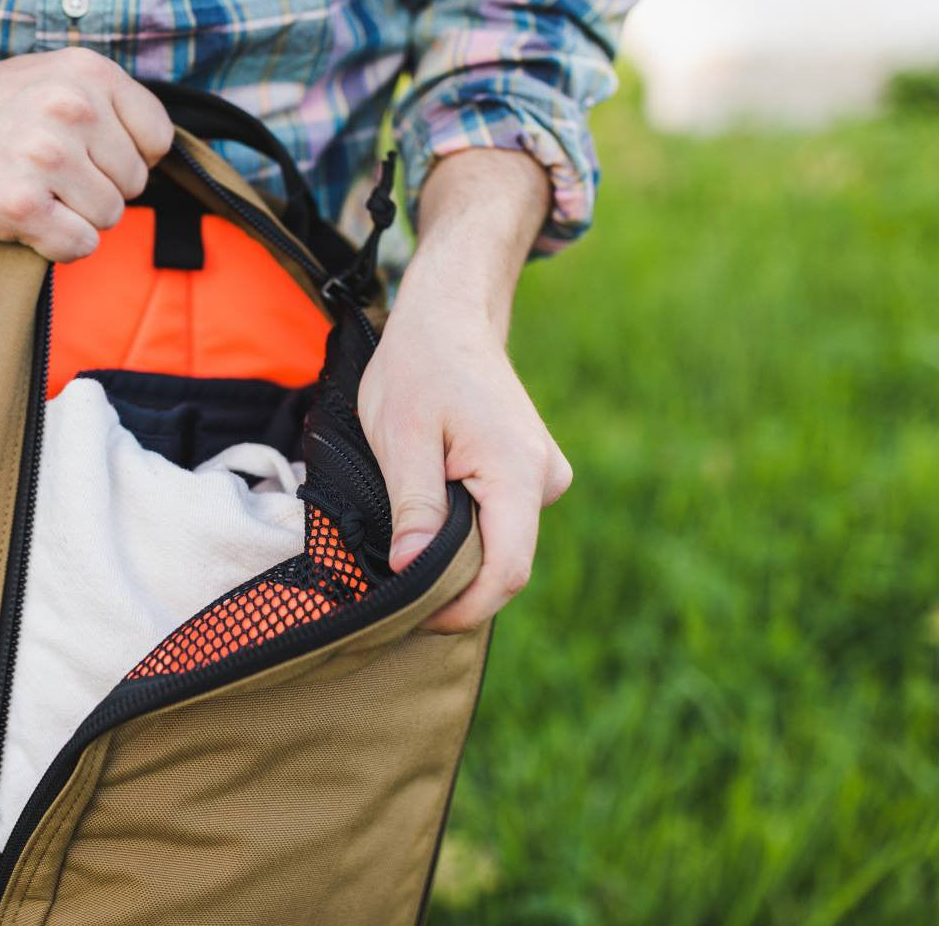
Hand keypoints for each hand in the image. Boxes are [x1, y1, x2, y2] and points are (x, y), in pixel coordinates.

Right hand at [0, 0, 173, 261]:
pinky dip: (57, 246)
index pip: (158, 139)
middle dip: (98, 189)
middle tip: (48, 175)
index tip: (90, 156)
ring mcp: (45, 156)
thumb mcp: (55, 78)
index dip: (128, 158)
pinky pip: (79, 246)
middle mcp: (71, 108)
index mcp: (87, 73)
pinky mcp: (21, 204)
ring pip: (108, 218)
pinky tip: (26, 221)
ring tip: (33, 191)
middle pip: (134, 184)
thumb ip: (111, 105)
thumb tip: (167, 158)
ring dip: (75, 217)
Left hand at [358, 149, 572, 632]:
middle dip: (453, 587)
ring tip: (405, 538)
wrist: (450, 318)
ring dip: (456, 557)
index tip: (413, 619)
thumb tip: (413, 573)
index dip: (462, 608)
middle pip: (505, 565)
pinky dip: (465, 534)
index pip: (506, 571)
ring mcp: (544, 477)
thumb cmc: (418, 368)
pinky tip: (428, 514)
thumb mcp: (400, 436)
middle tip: (392, 588)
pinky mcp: (531, 476)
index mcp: (518, 471)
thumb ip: (413, 505)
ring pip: (501, 546)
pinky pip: (501, 524)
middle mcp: (545, 479)